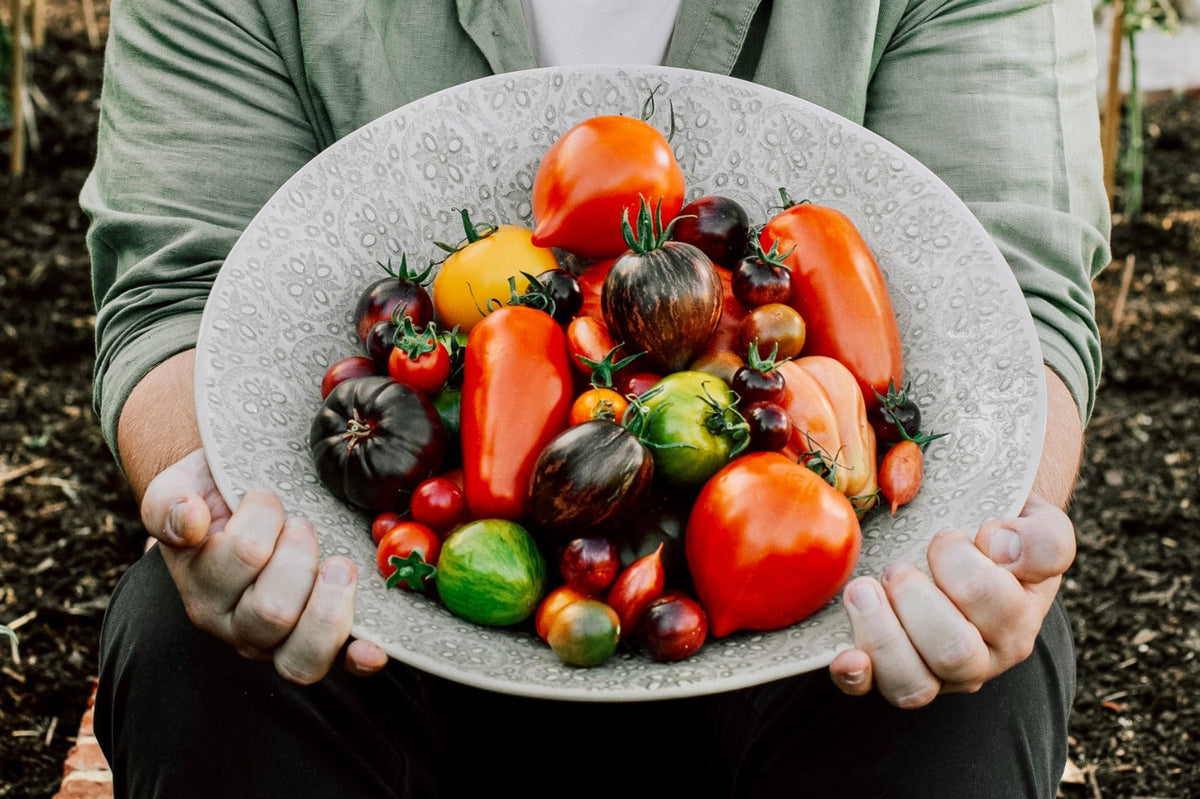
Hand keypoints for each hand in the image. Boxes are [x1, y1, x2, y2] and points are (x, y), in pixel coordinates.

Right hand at [140, 449, 388, 683]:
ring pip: (301, 654)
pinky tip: (372, 650)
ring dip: (331, 602)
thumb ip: (168, 504)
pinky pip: (338, 666)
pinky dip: (356, 660)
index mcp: (204, 589)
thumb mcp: (181, 487)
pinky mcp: (320, 646)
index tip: (265, 497)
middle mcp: (236, 626)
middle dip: (300, 557)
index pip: (241, 558)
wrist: (244, 503)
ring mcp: (278, 643)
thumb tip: (188, 522)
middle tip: (304, 525)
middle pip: (272, 613)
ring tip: (340, 563)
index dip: (263, 519)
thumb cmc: (218, 497)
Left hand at [828, 493, 1074, 706]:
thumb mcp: (1038, 524)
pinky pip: (871, 691)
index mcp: (1019, 619)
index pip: (996, 605)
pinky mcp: (892, 675)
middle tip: (897, 568)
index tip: (943, 536)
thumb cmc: (998, 535)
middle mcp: (983, 656)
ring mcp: (937, 673)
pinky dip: (856, 676)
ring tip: (863, 589)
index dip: (962, 565)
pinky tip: (845, 656)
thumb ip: (1042, 538)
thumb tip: (1001, 548)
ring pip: (913, 684)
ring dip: (881, 633)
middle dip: (915, 600)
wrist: (963, 538)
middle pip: (952, 652)